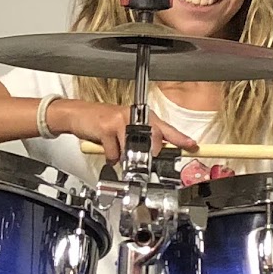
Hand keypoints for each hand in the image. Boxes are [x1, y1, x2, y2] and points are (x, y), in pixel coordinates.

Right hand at [46, 97, 196, 159]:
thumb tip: (155, 155)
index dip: (180, 138)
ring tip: (116, 149)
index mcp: (142, 117)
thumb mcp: (126, 130)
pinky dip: (110, 157)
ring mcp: (121, 121)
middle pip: (153, 140)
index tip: (192, 145)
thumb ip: (141, 141)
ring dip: (124, 156)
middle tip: (141, 158)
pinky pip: (115, 155)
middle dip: (148, 154)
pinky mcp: (107, 128)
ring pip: (132, 151)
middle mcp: (135, 117)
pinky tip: (105, 147)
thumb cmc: (104, 123)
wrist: (79, 115)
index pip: (166, 129)